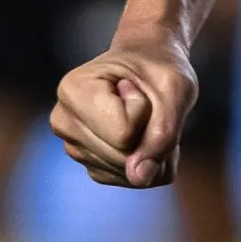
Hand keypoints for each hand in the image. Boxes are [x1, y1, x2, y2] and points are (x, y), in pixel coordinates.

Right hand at [49, 31, 196, 188]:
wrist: (147, 61)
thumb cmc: (159, 67)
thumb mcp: (176, 88)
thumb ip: (163, 133)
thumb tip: (140, 178)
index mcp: (73, 90)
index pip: (123, 133)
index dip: (145, 110)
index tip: (135, 85)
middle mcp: (64, 122)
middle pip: (123, 157)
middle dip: (150, 135)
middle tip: (145, 101)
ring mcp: (74, 148)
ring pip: (128, 173)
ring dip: (152, 150)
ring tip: (145, 116)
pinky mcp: (91, 165)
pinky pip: (131, 180)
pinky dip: (149, 161)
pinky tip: (143, 133)